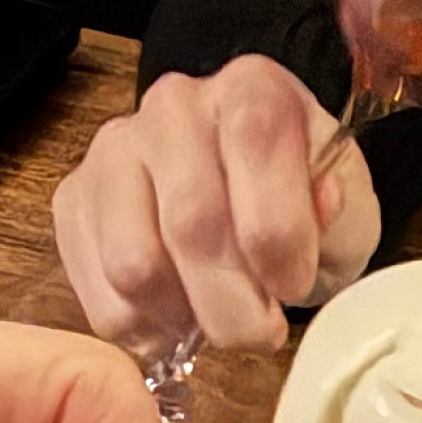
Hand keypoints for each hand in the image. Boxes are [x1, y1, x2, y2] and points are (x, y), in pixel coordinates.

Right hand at [53, 54, 381, 351]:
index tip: (294, 287)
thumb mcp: (347, 210)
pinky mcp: (74, 200)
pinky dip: (141, 328)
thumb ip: (341, 213)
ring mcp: (113, 152)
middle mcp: (173, 106)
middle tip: (260, 334)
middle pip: (191, 222)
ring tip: (215, 323)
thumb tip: (319, 207)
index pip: (256, 142)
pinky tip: (175, 319)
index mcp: (252, 88)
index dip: (278, 233)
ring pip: (134, 265)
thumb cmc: (299, 206)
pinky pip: (97, 290)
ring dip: (184, 319)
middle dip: (234, 304)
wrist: (242, 199)